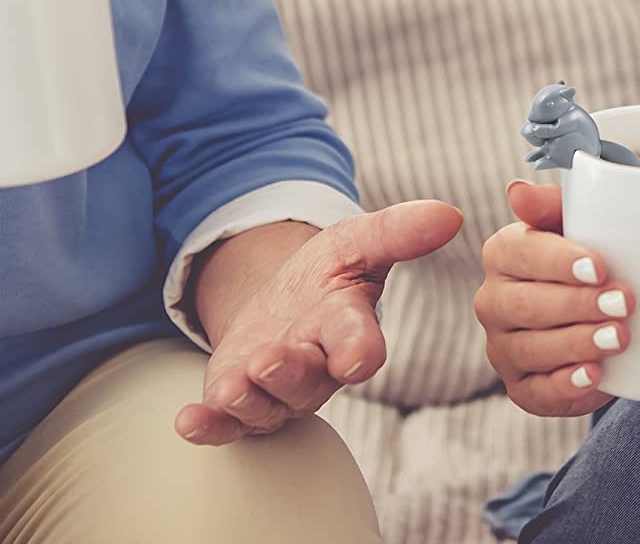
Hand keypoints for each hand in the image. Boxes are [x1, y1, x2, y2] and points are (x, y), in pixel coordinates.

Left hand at [175, 200, 463, 444]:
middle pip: (308, 380)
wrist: (282, 302)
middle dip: (289, 374)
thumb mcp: (357, 240)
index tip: (358, 357)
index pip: (361, 341)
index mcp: (347, 327)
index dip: (360, 349)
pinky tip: (188, 421)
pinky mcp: (239, 402)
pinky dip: (208, 425)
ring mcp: (276, 390)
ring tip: (230, 385)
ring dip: (248, 398)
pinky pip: (226, 423)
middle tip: (270, 361)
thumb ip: (399, 230)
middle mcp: (315, 366)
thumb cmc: (327, 275)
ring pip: (266, 405)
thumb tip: (452, 213)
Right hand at [475, 180, 633, 417]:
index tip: (601, 267)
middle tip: (623, 302)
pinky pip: (537, 392)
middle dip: (577, 305)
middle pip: (527, 305)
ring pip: (532, 348)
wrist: (606, 309)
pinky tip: (595, 374)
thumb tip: (517, 191)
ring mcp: (503, 347)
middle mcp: (492, 300)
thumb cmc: (590, 255)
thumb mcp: (577, 222)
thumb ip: (550, 203)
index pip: (521, 254)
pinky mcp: (522, 387)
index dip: (560, 261)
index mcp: (502, 253)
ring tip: (619, 337)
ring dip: (578, 343)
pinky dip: (567, 386)